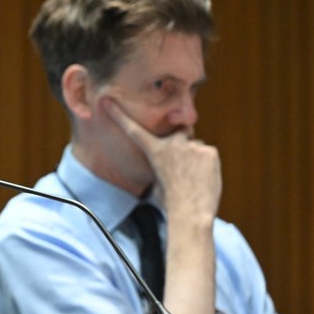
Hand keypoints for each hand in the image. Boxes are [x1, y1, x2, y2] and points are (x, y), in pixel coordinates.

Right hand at [102, 98, 221, 219]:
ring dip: (196, 158)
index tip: (106, 100)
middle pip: (179, 133)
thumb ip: (164, 163)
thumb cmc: (171, 203)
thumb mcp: (158, 182)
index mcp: (154, 152)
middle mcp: (171, 144)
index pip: (133, 130)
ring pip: (195, 146)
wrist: (189, 213)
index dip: (118, 114)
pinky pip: (208, 153)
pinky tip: (203, 178)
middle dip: (182, 144)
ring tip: (194, 179)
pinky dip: (207, 165)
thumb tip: (174, 161)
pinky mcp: (208, 151)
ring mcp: (191, 145)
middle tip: (184, 167)